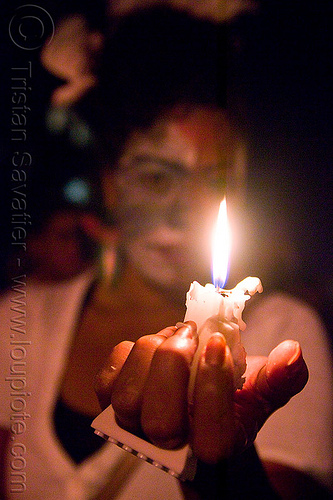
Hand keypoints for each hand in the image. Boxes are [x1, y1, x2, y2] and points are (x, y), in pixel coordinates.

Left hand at [94, 322, 307, 463]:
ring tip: (174, 335)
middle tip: (190, 332)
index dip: (213, 386)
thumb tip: (291, 353)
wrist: (194, 415)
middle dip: (173, 365)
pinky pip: (106, 381)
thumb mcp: (259, 394)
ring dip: (150, 354)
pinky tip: (150, 346)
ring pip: (126, 399)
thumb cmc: (230, 404)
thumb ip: (278, 379)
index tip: (217, 343)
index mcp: (215, 448)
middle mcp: (170, 448)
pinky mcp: (110, 408)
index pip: (211, 435)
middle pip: (159, 420)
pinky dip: (128, 354)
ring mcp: (135, 430)